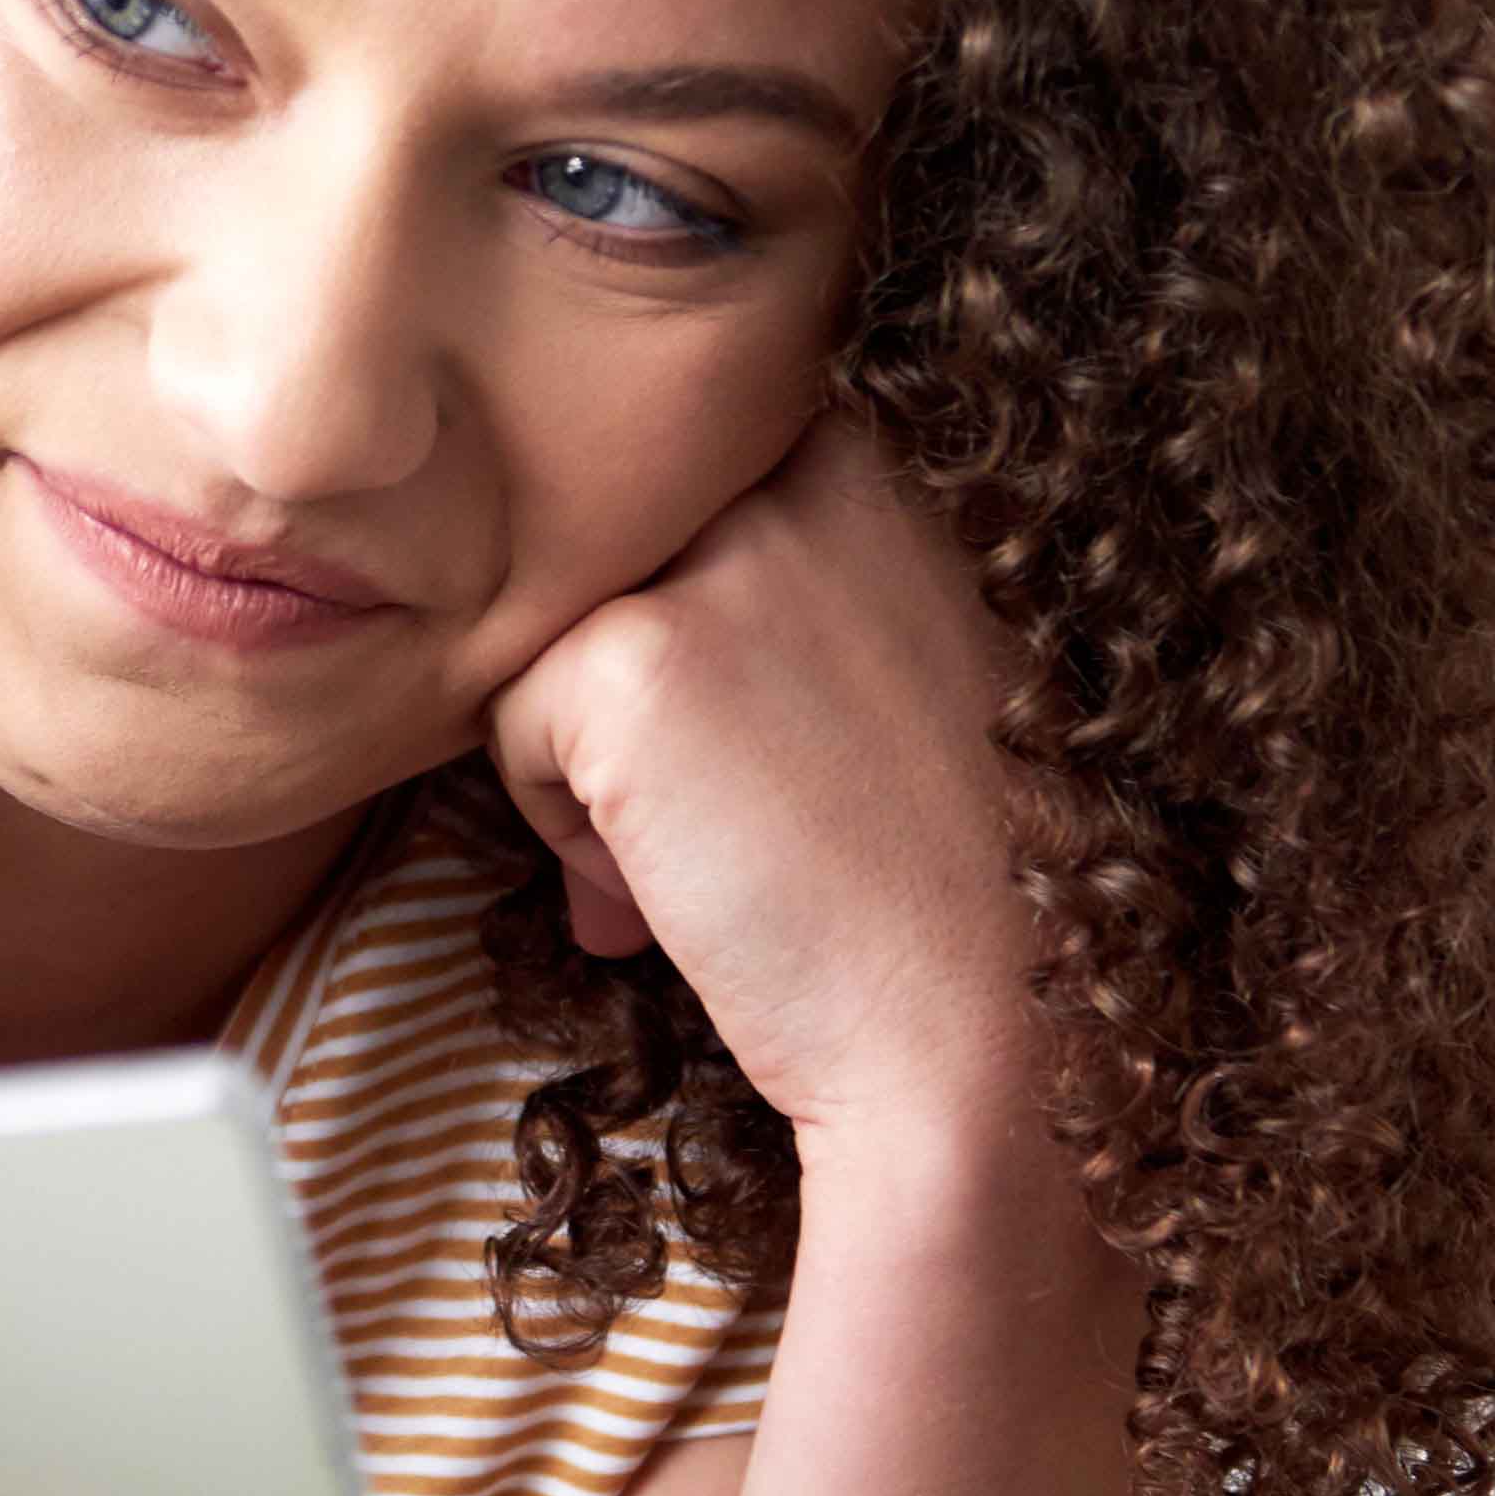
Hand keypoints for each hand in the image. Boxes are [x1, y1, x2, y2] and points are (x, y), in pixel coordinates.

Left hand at [479, 401, 1063, 1212]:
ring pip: (554, 646)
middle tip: (750, 820)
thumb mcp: (899, 679)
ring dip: (600, 765)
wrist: (985, 1035)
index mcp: (886, 460)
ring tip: (725, 860)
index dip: (701, 642)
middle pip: (617, 568)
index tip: (772, 748)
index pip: (690, 507)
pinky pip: (509, 724)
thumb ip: (776, 610)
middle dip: (646, 699)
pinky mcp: (632, 658)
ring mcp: (720, 561)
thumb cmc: (950, 887)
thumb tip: (626, 632)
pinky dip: (563, 829)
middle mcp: (807, 476)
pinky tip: (689, 890)